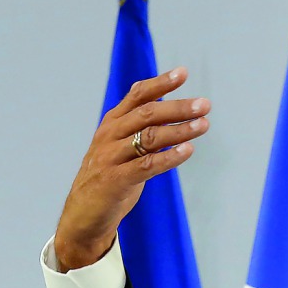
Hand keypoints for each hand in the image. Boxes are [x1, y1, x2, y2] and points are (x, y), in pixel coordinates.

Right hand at [54, 67, 209, 270]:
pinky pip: (146, 165)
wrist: (83, 214)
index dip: (160, 83)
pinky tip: (188, 151)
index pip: (137, 96)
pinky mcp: (115, 180)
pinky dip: (169, 157)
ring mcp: (110, 157)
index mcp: (112, 123)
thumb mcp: (121, 145)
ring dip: (180, 130)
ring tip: (203, 125)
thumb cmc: (109, 176)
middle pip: (147, 114)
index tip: (183, 73)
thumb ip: (139, 125)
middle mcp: (109, 135)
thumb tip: (165, 104)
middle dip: (178, 107)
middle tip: (205, 104)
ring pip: (149, 137)